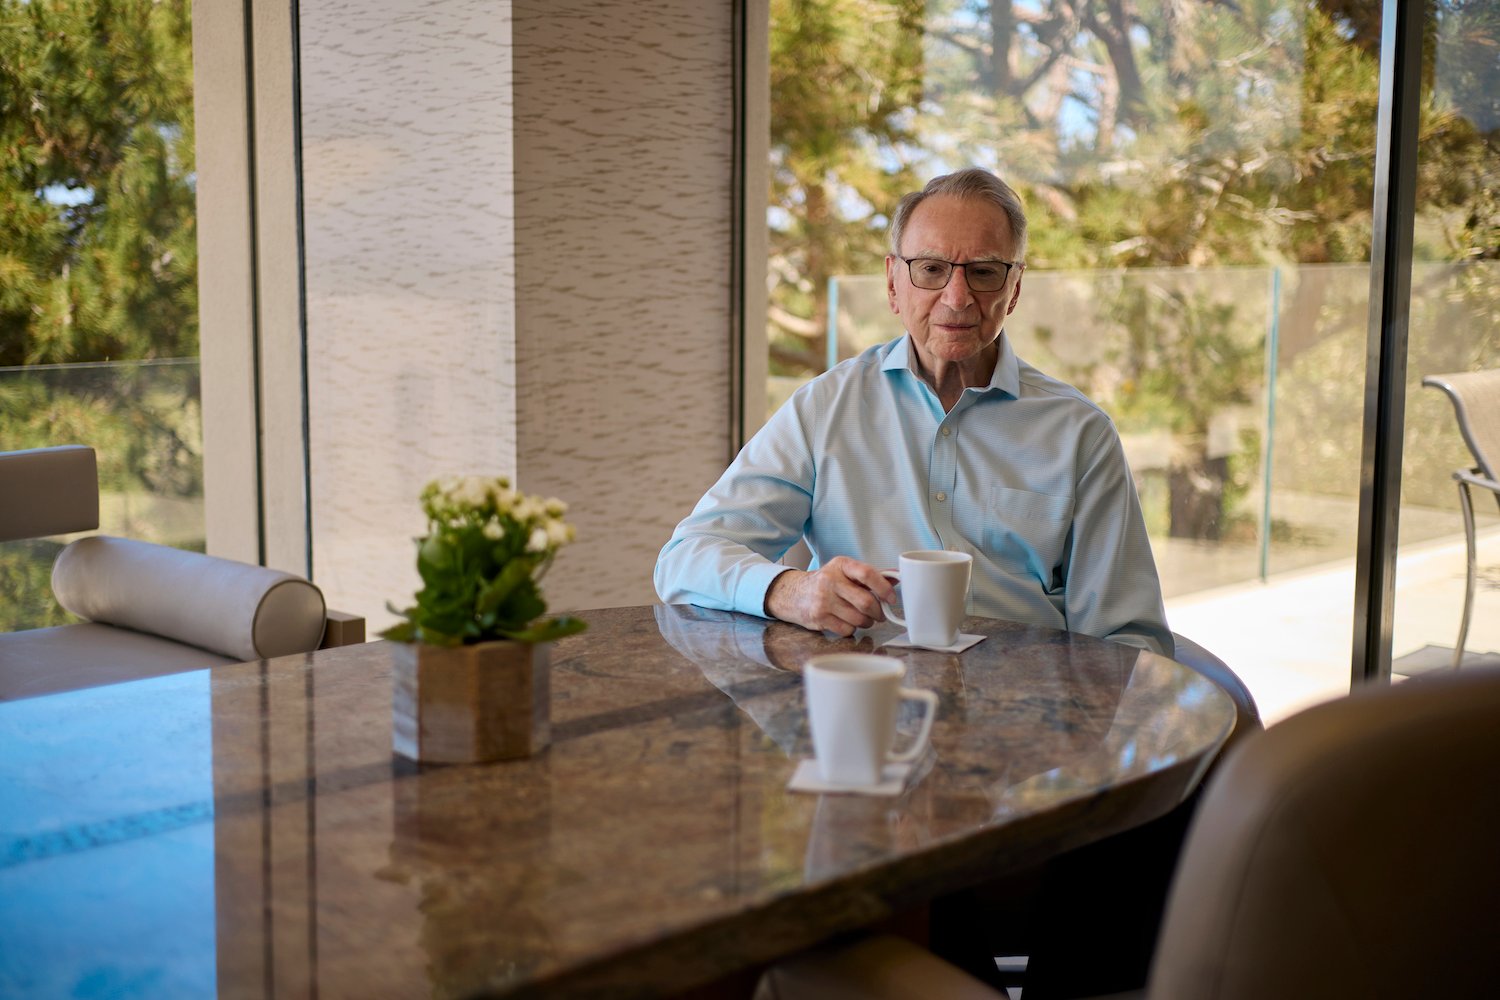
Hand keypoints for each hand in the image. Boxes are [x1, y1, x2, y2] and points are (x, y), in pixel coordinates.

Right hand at [764, 556, 896, 636]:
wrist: (793, 593)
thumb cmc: (825, 582)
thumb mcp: (845, 572)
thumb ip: (870, 575)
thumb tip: (897, 578)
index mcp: (841, 565)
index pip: (868, 574)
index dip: (884, 588)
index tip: (892, 598)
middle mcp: (830, 580)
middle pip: (866, 602)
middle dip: (878, 612)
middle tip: (880, 614)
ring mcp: (823, 600)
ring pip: (859, 619)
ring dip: (867, 622)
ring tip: (863, 618)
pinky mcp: (819, 618)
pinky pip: (847, 630)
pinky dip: (852, 629)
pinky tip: (847, 622)